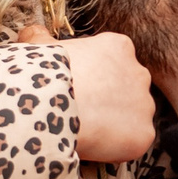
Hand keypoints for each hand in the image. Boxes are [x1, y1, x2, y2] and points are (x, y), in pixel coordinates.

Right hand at [20, 26, 154, 162]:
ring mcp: (144, 105)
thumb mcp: (40, 48)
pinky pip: (133, 142)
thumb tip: (33, 31)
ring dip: (115, 124)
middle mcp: (139, 73)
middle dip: (109, 99)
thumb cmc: (44, 74)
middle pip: (127, 89)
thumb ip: (40, 37)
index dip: (94, 77)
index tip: (77, 87)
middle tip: (82, 111)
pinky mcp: (143, 134)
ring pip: (132, 117)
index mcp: (119, 47)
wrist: (50, 105)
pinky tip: (95, 145)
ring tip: (87, 130)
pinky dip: (117, 147)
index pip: (113, 62)